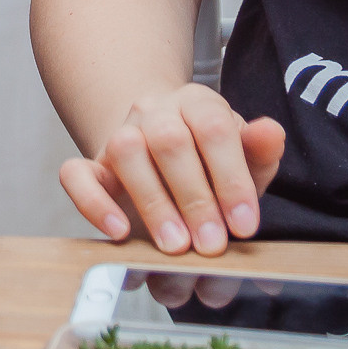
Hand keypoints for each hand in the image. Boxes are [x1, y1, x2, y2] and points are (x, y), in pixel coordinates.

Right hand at [58, 83, 283, 254]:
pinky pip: (76, 175)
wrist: (161, 147)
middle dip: (194, 197)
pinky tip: (119, 233)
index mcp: (197, 102)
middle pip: (169, 140)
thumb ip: (260, 149)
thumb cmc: (210, 159)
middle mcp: (154, 111)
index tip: (244, 226)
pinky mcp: (90, 165)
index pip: (214, 127)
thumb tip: (271, 132)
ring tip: (176, 247)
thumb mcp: (244, 155)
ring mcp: (119, 135)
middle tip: (212, 245)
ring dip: (153, 203)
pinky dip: (93, 204)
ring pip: (125, 152)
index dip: (231, 177)